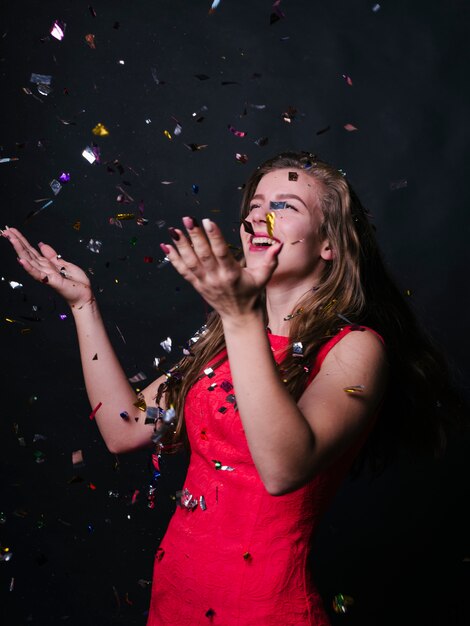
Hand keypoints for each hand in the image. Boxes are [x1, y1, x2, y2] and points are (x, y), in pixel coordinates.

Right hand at [2, 227, 93, 307]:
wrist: (84, 295)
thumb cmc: (76, 283)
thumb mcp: (63, 263)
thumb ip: (51, 255)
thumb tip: (40, 244)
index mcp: (46, 264)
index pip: (31, 250)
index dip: (22, 240)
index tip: (12, 231)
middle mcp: (43, 269)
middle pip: (27, 253)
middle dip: (16, 242)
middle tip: (6, 231)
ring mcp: (45, 275)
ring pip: (29, 260)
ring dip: (20, 250)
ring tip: (11, 239)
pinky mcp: (51, 281)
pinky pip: (37, 273)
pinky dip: (29, 267)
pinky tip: (21, 260)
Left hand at [161, 216, 281, 320]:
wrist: (238, 316)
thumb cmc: (251, 293)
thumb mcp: (263, 277)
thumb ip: (271, 261)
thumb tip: (278, 245)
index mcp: (232, 274)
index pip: (221, 253)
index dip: (214, 237)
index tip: (207, 221)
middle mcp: (216, 277)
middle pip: (203, 254)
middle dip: (194, 236)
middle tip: (187, 219)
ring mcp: (204, 282)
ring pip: (190, 262)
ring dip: (181, 245)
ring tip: (173, 229)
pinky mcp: (196, 285)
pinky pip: (182, 271)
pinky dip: (173, 258)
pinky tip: (166, 245)